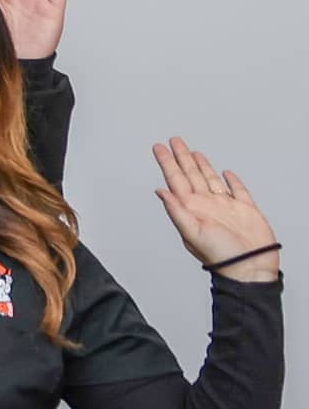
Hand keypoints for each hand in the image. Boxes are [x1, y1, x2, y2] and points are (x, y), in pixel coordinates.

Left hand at [153, 138, 278, 280]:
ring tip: (193, 152)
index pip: (176, 179)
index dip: (168, 162)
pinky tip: (225, 172)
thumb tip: (160, 191)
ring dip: (202, 165)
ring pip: (211, 179)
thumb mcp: (192, 233)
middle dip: (182, 157)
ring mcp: (226, 206)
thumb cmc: (220, 255)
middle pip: (191, 174)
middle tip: (174, 141)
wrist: (250, 267)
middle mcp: (207, 204)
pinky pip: (238, 190)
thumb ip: (176, 211)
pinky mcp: (245, 210)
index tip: (159, 148)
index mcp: (192, 208)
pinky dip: (232, 180)